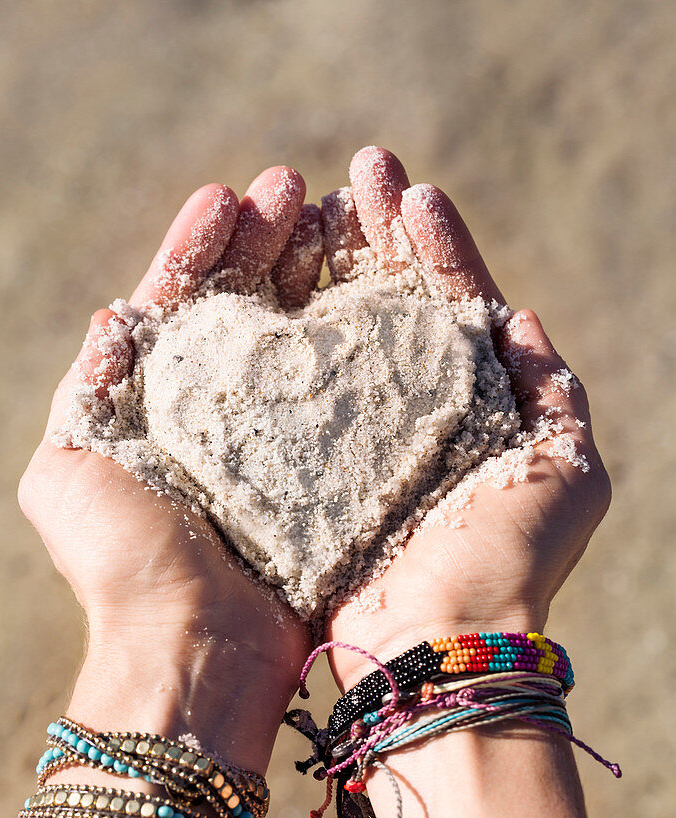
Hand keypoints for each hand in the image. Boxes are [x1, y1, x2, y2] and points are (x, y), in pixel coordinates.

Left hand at [18, 170, 321, 767]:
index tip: (231, 198)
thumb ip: (92, 389)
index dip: (204, 248)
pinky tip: (381, 288)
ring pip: (304, 336)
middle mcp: (225, 421)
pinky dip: (365, 336)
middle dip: (270, 242)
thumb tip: (116, 318)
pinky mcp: (336, 471)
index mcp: (160, 409)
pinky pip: (354, 390)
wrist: (197, 650)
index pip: (181, 305)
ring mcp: (285, 444)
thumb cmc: (125, 567)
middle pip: (249, 309)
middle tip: (298, 187)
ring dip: (318, 270)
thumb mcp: (68, 473)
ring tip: (340, 208)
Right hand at [325, 146, 610, 687]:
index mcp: (470, 405)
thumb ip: (549, 389)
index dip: (435, 246)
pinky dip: (271, 333)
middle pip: (389, 305)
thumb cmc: (510, 562)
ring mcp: (350, 438)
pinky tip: (255, 281)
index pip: (452, 305)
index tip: (409, 190)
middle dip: (375, 235)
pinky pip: (280, 387)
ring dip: (322, 266)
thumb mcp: (566, 469)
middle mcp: (407, 414)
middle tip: (357, 169)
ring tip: (303, 201)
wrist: (435, 643)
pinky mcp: (298, 466)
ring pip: (333, 333)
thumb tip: (520, 316)